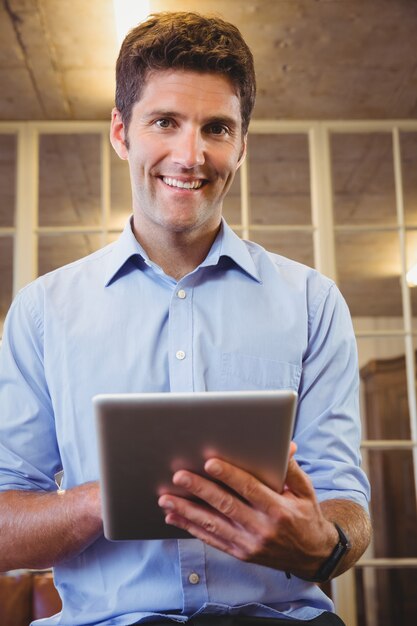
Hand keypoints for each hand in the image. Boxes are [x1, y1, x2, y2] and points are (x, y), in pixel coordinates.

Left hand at [158, 443, 337, 576]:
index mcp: (278, 509)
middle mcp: (262, 528)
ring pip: (212, 525)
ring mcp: (250, 544)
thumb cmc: (306, 515)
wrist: (313, 555)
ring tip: (165, 498)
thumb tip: (284, 445)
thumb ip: (291, 468)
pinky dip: (190, 528)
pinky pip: (212, 540)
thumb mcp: (305, 490)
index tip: (209, 463)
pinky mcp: (241, 554)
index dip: (229, 475)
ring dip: (187, 511)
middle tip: (178, 476)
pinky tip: (173, 517)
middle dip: (200, 490)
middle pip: (225, 506)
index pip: (249, 489)